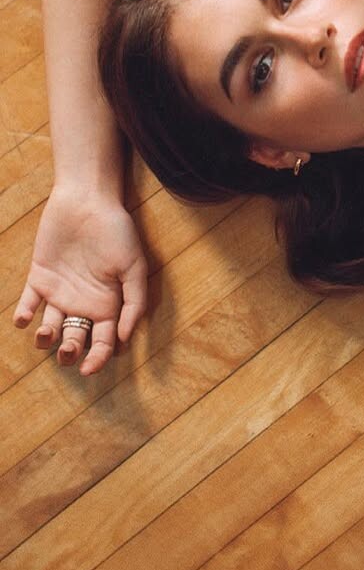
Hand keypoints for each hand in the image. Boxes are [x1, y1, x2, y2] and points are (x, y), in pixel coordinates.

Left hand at [13, 187, 148, 375]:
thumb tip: (124, 338)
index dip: (100, 357)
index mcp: (109, 303)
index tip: (91, 368)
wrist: (87, 201)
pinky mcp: (39, 278)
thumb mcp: (135, 266)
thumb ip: (134, 302)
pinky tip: (24, 320)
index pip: (105, 341)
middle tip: (67, 353)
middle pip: (76, 339)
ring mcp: (60, 291)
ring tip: (45, 336)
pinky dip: (22, 315)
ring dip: (45, 339)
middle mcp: (84, 302)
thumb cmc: (116, 231)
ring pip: (50, 327)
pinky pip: (27, 304)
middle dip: (70, 353)